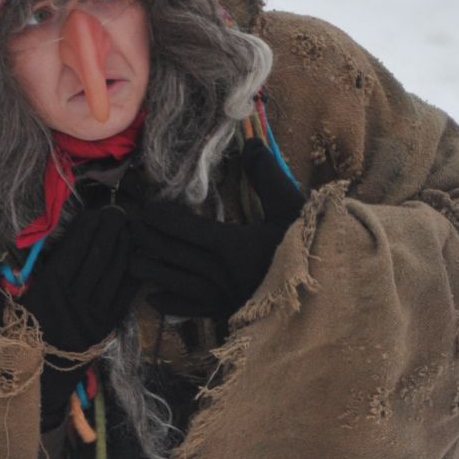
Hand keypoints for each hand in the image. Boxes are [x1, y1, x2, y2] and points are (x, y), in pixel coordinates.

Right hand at [0, 205, 140, 430]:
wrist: (26, 399)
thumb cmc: (3, 356)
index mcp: (46, 296)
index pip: (73, 254)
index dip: (87, 231)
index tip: (95, 212)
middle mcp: (74, 305)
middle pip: (98, 260)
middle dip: (110, 234)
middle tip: (119, 213)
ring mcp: (92, 320)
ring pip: (114, 277)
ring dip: (124, 251)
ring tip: (130, 229)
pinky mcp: (102, 335)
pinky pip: (122, 302)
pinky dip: (132, 280)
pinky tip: (138, 263)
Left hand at [129, 140, 302, 320]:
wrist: (325, 300)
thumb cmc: (310, 251)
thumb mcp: (293, 209)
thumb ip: (269, 175)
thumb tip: (251, 143)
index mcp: (228, 244)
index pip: (178, 226)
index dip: (156, 215)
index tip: (148, 206)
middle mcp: (214, 273)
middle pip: (165, 252)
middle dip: (145, 236)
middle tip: (132, 224)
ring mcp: (216, 297)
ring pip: (167, 281)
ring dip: (147, 266)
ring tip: (134, 254)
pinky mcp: (222, 315)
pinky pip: (184, 311)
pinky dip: (164, 302)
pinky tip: (152, 295)